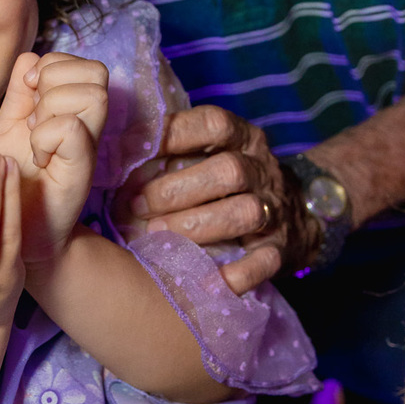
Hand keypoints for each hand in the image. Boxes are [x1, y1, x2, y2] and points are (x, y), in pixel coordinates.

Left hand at [0, 51, 108, 263]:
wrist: (18, 235)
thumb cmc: (10, 183)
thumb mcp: (8, 130)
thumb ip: (19, 96)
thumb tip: (27, 61)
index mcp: (68, 110)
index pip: (78, 61)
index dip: (50, 66)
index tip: (27, 93)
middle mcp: (86, 124)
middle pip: (95, 70)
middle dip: (55, 82)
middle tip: (34, 117)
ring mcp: (88, 146)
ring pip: (93, 93)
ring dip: (54, 108)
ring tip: (37, 135)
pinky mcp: (82, 170)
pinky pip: (73, 129)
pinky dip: (48, 136)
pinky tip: (38, 156)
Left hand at [129, 105, 321, 294]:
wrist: (294, 217)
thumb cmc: (228, 183)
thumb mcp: (210, 154)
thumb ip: (172, 150)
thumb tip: (110, 149)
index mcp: (242, 138)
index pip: (214, 124)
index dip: (174, 134)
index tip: (131, 149)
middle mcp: (262, 169)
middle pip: (228, 170)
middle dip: (176, 189)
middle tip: (135, 205)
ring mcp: (275, 209)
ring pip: (245, 212)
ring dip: (197, 225)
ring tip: (155, 236)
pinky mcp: (281, 249)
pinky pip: (265, 261)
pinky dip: (236, 273)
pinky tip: (202, 280)